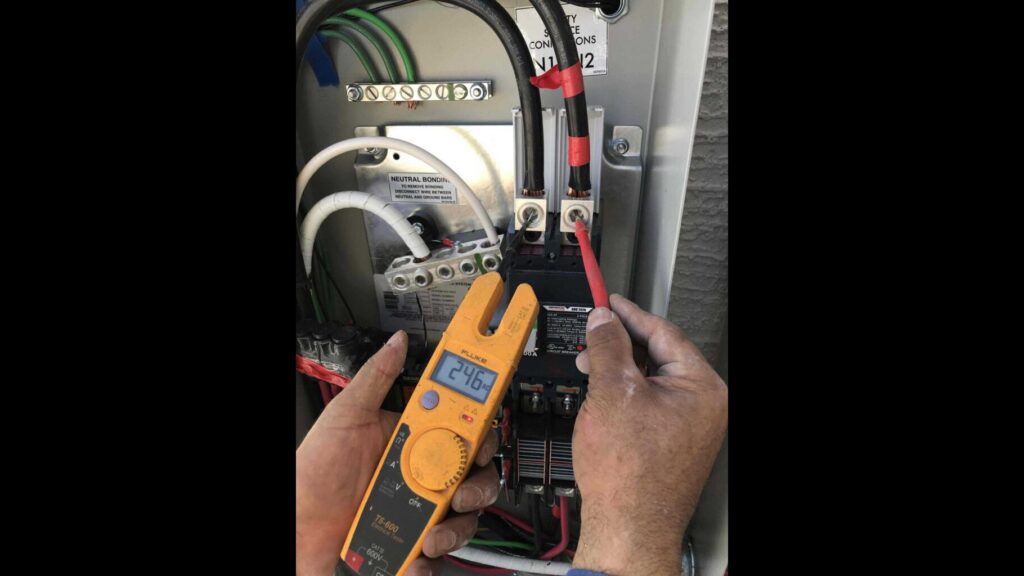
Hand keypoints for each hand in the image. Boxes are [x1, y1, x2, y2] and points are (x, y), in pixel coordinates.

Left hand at [296, 331, 500, 575]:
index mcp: (414, 441)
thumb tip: (396, 343)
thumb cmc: (316, 472)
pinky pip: (440, 558)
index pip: (463, 431)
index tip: (476, 441)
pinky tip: (415, 556)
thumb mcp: (346, 415)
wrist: (297, 527)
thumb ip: (375, 377)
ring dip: (456, 528)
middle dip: (478, 486)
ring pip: (465, 519)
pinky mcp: (413, 546)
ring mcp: (420, 513)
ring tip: (430, 534)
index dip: (479, 435)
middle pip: (476, 477)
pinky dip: (433, 562)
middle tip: (458, 492)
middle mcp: (424, 476)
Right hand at [571, 295, 727, 575]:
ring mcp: (690, 428)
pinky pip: (648, 407)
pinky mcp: (673, 445)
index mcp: (702, 388)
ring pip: (650, 382)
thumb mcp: (611, 392)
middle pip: (658, 356)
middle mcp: (704, 407)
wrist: (627, 529)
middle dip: (619, 347)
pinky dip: (623, 399)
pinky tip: (601, 405)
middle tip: (590, 343)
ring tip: (590, 377)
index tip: (608, 301)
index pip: (665, 332)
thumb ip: (608, 347)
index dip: (629, 314)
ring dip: (617, 374)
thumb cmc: (629, 475)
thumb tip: (603, 319)